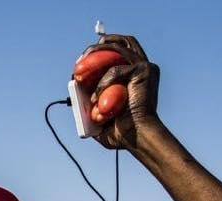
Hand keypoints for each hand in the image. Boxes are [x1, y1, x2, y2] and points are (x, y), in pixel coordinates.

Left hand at [80, 34, 160, 150]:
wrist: (137, 138)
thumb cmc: (122, 132)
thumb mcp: (100, 115)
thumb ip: (90, 102)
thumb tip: (76, 91)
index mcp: (135, 74)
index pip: (116, 51)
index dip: (97, 52)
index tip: (80, 64)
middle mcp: (142, 66)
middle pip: (118, 42)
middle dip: (95, 49)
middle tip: (78, 63)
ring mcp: (145, 66)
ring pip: (115, 51)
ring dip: (93, 60)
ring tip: (79, 75)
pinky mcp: (144, 70)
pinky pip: (116, 70)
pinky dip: (102, 83)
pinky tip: (96, 99)